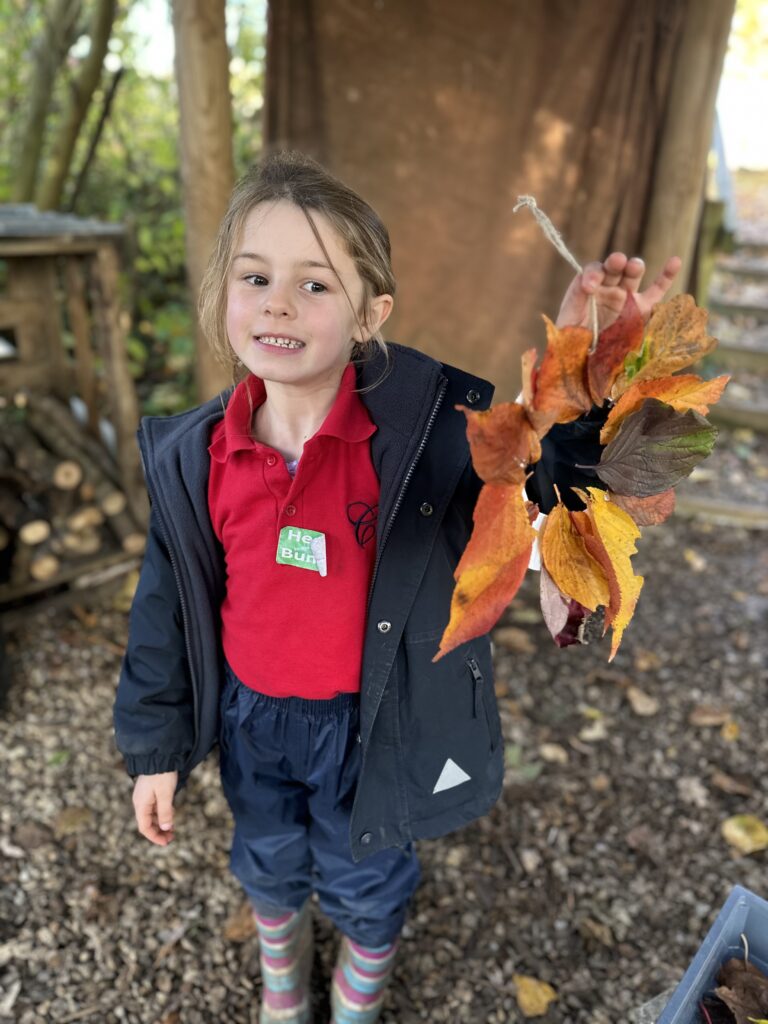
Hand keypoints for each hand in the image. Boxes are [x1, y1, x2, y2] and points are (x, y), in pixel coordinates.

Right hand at [133, 771, 178, 845]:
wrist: (159, 756)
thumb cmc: (162, 774)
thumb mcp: (165, 794)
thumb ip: (165, 812)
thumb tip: (166, 828)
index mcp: (141, 805)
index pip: (144, 827)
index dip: (154, 837)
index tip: (166, 842)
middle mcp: (140, 802)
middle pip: (147, 823)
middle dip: (159, 832)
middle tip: (172, 837)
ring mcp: (144, 797)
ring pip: (151, 816)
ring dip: (160, 823)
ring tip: (173, 829)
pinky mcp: (149, 792)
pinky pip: (154, 808)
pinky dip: (161, 814)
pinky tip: (170, 815)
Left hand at [555, 252, 681, 330]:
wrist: (585, 359)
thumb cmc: (573, 339)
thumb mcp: (568, 321)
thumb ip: (576, 301)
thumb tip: (588, 287)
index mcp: (588, 286)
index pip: (593, 271)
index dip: (592, 275)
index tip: (589, 287)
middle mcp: (608, 286)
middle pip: (614, 267)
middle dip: (615, 263)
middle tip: (616, 262)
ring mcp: (626, 296)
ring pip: (633, 275)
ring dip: (634, 267)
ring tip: (633, 267)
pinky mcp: (642, 309)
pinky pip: (656, 290)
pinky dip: (667, 276)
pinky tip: (675, 261)